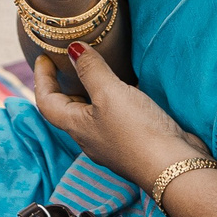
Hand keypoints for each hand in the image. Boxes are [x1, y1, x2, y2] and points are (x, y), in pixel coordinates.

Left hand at [32, 44, 208, 190]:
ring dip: (91, 90)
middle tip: (68, 60)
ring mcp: (112, 142)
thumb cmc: (137, 132)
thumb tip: (73, 49)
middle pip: (68, 109)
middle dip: (65, 84)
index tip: (44, 56)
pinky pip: (115, 115)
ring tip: (98, 68)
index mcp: (77, 127)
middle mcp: (91, 137)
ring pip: (93, 112)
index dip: (41, 78)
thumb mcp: (110, 93)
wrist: (174, 168)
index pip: (47, 102)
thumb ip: (91, 69)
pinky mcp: (134, 141)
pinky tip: (129, 88)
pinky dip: (115, 98)